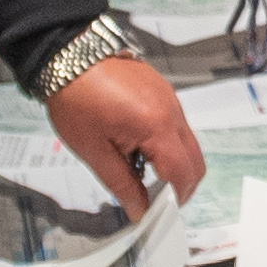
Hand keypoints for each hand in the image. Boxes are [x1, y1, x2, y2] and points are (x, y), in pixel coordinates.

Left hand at [47, 54, 203, 210]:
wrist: (70, 56)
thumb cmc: (76, 97)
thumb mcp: (94, 151)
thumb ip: (121, 184)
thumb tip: (139, 208)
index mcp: (156, 127)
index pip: (183, 174)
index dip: (175, 198)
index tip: (159, 210)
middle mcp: (171, 112)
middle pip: (196, 161)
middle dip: (181, 184)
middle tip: (155, 197)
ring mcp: (170, 99)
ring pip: (188, 143)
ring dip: (173, 163)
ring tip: (139, 167)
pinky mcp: (164, 92)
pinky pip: (177, 125)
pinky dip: (167, 143)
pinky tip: (138, 144)